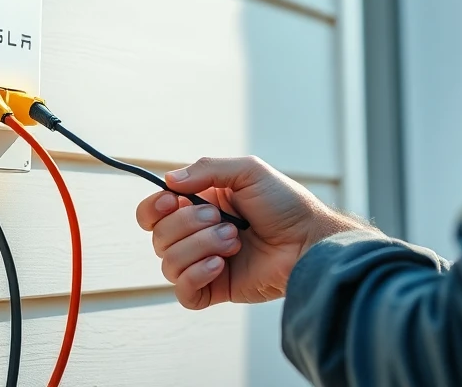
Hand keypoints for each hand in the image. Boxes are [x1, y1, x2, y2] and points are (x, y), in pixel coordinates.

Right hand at [135, 156, 367, 309]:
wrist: (308, 240)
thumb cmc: (284, 204)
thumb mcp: (247, 171)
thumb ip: (206, 169)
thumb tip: (169, 181)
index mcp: (198, 204)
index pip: (153, 212)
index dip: (153, 208)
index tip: (172, 200)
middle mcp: (196, 234)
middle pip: (159, 237)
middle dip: (189, 226)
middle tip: (224, 221)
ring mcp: (204, 263)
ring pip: (169, 264)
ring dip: (200, 248)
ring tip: (234, 242)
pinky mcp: (215, 289)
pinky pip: (184, 292)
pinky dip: (196, 276)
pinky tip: (220, 265)